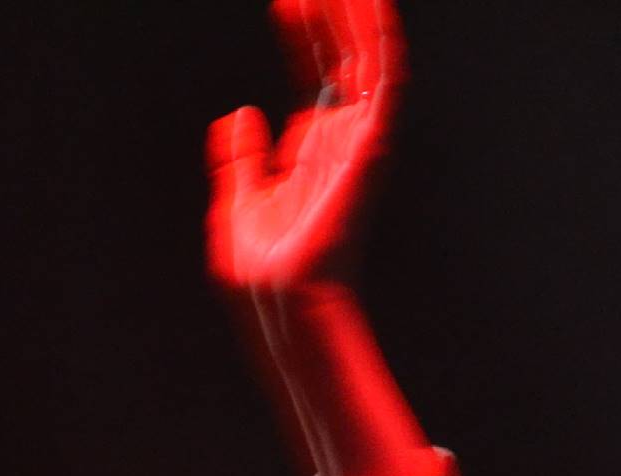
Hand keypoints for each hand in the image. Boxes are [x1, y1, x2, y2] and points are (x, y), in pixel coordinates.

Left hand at [206, 0, 403, 301]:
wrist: (279, 300)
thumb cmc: (262, 272)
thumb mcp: (235, 203)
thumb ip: (238, 159)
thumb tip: (239, 115)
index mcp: (312, 153)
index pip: (315, 77)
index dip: (303, 37)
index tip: (286, 1)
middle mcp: (341, 142)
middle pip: (343, 60)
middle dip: (332, 14)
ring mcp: (359, 143)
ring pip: (367, 61)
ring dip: (356, 15)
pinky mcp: (371, 146)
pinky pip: (384, 82)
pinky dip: (379, 40)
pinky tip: (368, 1)